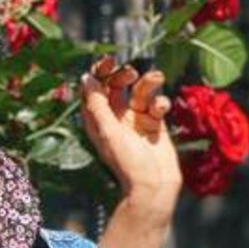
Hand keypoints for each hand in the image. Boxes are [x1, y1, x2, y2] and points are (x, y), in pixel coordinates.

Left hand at [80, 56, 182, 216]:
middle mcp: (115, 118)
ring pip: (140, 91)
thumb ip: (98, 104)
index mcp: (97, 120)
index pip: (94, 89)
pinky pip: (157, 103)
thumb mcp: (108, 131)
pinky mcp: (155, 123)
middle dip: (123, 75)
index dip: (100, 72)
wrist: (155, 186)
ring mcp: (135, 120)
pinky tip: (161, 109)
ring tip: (156, 77)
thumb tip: (86, 77)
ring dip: (147, 82)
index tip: (110, 61)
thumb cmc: (128, 163)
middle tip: (131, 73)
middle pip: (116, 86)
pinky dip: (161, 101)